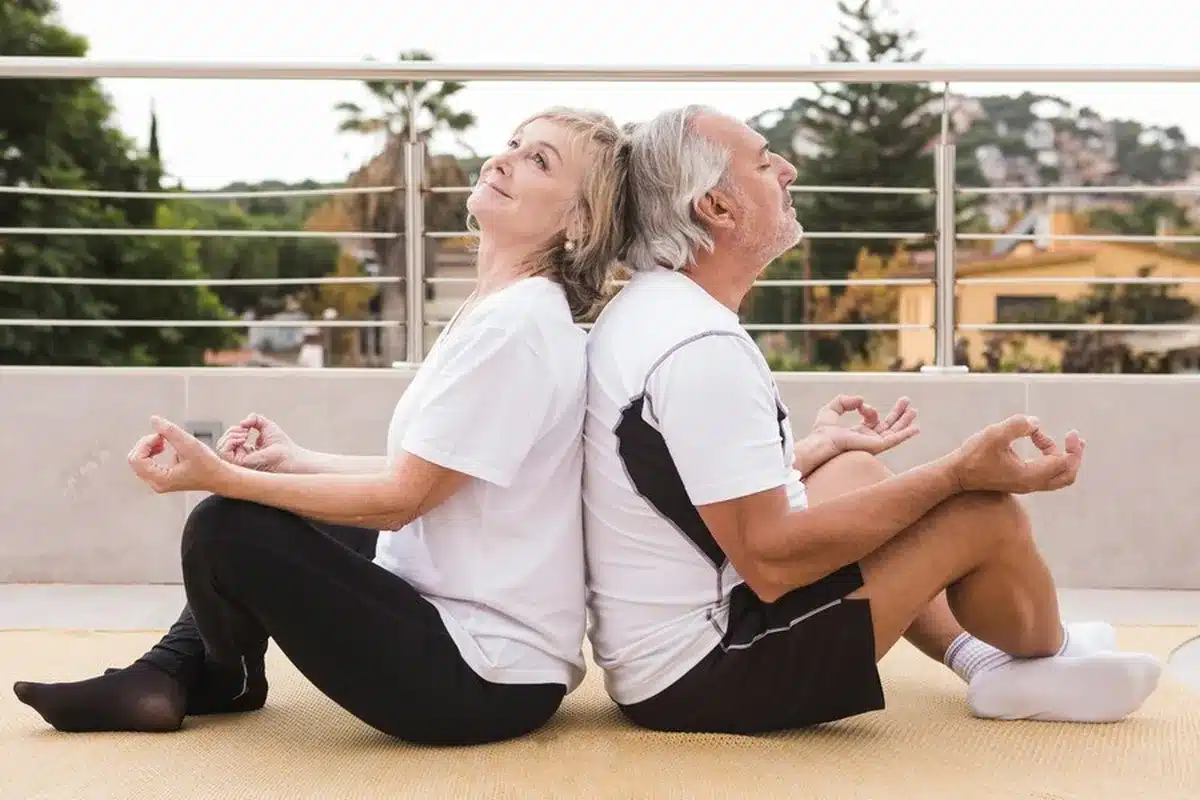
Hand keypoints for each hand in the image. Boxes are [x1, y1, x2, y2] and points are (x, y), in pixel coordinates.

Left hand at [127, 416, 230, 493]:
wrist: (219, 476)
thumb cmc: (208, 465)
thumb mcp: (190, 445)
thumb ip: (170, 431)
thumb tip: (154, 420)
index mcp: (161, 479)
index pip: (137, 459)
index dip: (145, 443)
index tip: (160, 436)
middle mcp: (156, 483)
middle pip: (135, 460)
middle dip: (146, 444)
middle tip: (162, 437)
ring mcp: (158, 481)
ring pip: (139, 460)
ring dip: (148, 446)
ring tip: (163, 440)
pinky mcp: (161, 477)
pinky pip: (145, 462)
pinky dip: (151, 451)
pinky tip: (164, 446)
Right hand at [216, 413, 300, 472]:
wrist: (288, 453)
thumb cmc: (280, 443)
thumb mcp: (266, 425)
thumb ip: (254, 419)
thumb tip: (241, 423)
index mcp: (245, 451)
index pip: (228, 441)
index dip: (233, 431)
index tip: (246, 427)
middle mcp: (240, 458)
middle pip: (221, 443)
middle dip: (231, 432)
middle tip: (245, 430)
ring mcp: (239, 462)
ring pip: (220, 448)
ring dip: (230, 436)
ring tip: (245, 434)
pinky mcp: (240, 464)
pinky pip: (224, 452)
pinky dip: (231, 441)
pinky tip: (243, 439)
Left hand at [809, 395, 919, 456]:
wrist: (821, 443)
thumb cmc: (821, 432)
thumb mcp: (832, 409)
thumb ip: (845, 401)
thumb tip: (862, 400)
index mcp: (858, 434)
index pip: (872, 420)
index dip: (869, 409)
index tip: (860, 404)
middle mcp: (867, 440)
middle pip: (888, 426)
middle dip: (898, 413)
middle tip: (907, 400)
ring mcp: (873, 444)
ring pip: (894, 432)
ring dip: (905, 421)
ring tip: (914, 410)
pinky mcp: (876, 446)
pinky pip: (894, 440)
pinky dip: (906, 434)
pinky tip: (916, 428)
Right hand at [950, 415, 1084, 493]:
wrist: (956, 474)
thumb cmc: (973, 455)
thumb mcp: (994, 435)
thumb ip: (1017, 425)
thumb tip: (1036, 423)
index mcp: (1030, 475)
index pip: (1064, 464)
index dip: (1073, 447)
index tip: (1071, 431)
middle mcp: (1031, 484)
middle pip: (1067, 475)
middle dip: (1074, 456)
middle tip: (1074, 438)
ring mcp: (1025, 484)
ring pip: (1057, 476)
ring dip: (1061, 455)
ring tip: (1052, 436)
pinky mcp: (1018, 481)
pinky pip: (1045, 473)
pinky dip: (1049, 458)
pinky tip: (1038, 442)